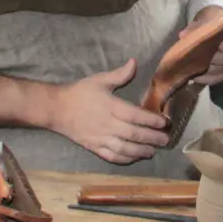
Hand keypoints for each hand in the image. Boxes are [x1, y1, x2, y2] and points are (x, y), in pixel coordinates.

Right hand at [46, 59, 170, 164]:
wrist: (56, 109)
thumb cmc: (79, 93)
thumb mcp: (99, 80)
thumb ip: (119, 74)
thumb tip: (134, 62)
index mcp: (110, 106)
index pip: (135, 115)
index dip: (151, 120)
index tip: (164, 122)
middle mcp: (107, 124)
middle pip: (133, 134)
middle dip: (152, 138)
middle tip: (166, 140)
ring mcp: (100, 138)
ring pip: (124, 148)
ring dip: (140, 151)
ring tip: (153, 151)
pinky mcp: (93, 147)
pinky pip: (111, 156)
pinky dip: (124, 159)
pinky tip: (133, 158)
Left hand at [185, 6, 222, 86]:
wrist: (208, 32)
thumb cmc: (208, 24)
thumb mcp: (202, 21)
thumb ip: (195, 27)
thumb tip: (183, 35)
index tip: (220, 45)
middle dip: (215, 58)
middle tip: (202, 57)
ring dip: (209, 70)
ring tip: (196, 67)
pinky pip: (217, 79)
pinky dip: (206, 79)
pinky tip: (196, 76)